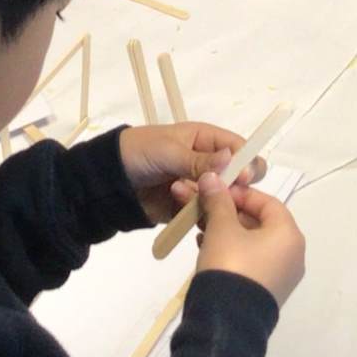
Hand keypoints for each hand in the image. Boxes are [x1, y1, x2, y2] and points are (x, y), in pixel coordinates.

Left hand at [119, 122, 266, 222]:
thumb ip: (199, 159)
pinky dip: (200, 217)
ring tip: (181, 195)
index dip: (247, 162)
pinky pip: (206, 215)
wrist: (109, 181)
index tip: (244, 178)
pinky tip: (183, 213)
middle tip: (222, 195)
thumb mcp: (168, 151)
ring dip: (210, 201)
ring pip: (223, 199)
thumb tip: (231, 158)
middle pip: (239, 177)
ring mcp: (200, 188)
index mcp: (207, 140)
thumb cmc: (139, 152)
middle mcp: (209, 164)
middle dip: (235, 187)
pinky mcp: (189, 208)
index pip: (240, 149)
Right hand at [194, 171, 306, 304]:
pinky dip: (231, 252)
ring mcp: (280, 276)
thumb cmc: (230, 265)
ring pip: (252, 243)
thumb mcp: (221, 229)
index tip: (216, 191)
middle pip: (259, 223)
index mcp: (289, 235)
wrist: (226, 324)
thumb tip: (211, 177)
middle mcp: (292, 255)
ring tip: (199, 229)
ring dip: (226, 232)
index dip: (240, 193)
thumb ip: (218, 201)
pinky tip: (205, 249)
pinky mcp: (265, 292)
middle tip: (203, 209)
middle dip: (228, 213)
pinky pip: (250, 262)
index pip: (267, 202)